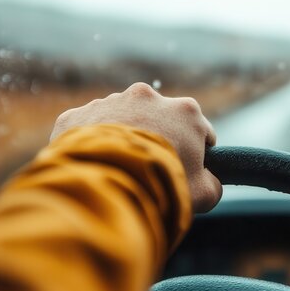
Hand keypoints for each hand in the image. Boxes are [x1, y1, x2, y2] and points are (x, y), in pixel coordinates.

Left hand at [50, 83, 221, 212]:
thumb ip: (213, 184)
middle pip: (157, 122)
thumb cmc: (162, 186)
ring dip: (121, 142)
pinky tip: (91, 170)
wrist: (107, 186)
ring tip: (116, 173)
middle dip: (155, 143)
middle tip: (148, 174)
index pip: (199, 130)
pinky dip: (88, 147)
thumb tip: (211, 183)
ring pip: (119, 122)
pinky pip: (85, 130)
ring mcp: (109, 102)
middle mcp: (147, 97)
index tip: (186, 171)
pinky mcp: (76, 115)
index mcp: (185, 111)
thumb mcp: (203, 193)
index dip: (196, 154)